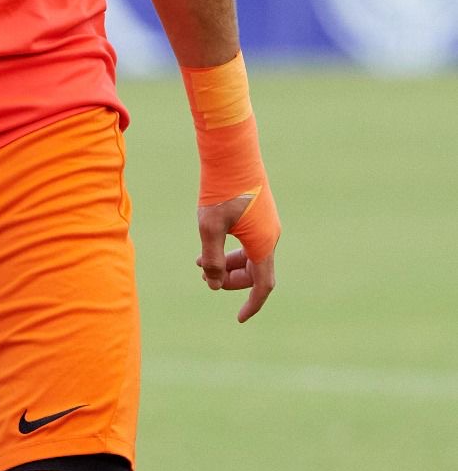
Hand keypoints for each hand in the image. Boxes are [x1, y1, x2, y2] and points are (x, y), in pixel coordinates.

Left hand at [196, 195, 276, 323]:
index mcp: (263, 244)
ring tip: (200, 260)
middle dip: (230, 279)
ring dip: (228, 262)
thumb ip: (212, 259)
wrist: (232, 152)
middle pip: (254, 272)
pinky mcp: (260, 211)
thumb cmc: (220, 189)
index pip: (263, 286)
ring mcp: (267, 222)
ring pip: (250, 255)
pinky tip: (210, 241)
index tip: (238, 319)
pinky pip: (250, 240)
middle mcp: (270, 235)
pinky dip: (232, 247)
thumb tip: (212, 284)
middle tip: (203, 274)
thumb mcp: (209, 227)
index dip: (251, 305)